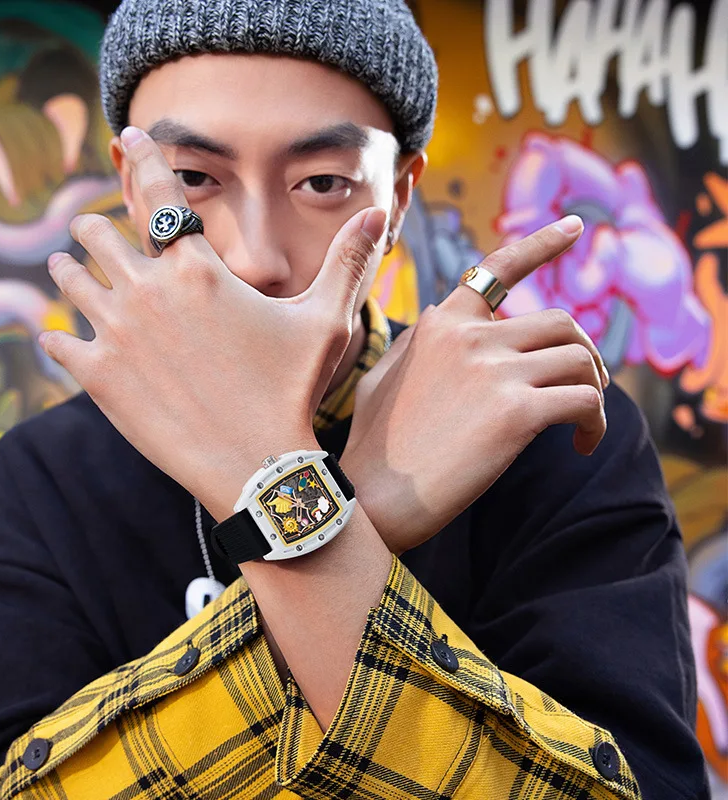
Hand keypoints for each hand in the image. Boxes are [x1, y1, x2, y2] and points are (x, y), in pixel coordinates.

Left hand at [38, 126, 387, 519]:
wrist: (256, 464)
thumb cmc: (292, 390)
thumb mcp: (327, 321)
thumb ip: (347, 262)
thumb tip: (380, 212)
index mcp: (198, 269)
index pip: (162, 192)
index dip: (144, 156)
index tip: (129, 136)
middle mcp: (148, 289)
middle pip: (98, 234)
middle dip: (94, 227)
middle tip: (90, 229)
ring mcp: (115, 332)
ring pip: (69, 280)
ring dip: (66, 268)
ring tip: (61, 264)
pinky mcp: (97, 376)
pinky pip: (57, 340)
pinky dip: (57, 334)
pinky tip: (56, 336)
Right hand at [341, 216, 609, 554]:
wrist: (370, 500)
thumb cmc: (374, 449)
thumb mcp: (381, 379)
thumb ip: (417, 342)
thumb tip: (442, 311)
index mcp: (440, 326)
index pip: (497, 269)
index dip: (541, 243)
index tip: (573, 226)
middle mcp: (468, 337)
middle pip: (560, 322)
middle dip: (584, 354)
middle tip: (584, 387)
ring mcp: (492, 371)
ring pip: (579, 358)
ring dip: (593, 389)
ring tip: (582, 424)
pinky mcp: (515, 413)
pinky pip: (584, 400)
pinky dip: (596, 422)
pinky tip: (583, 446)